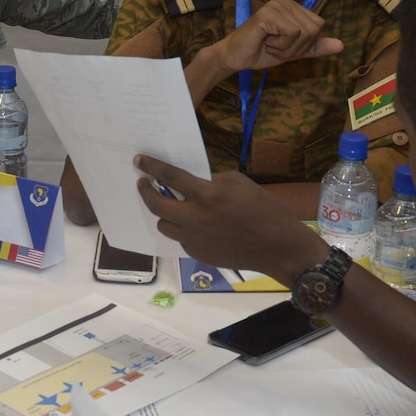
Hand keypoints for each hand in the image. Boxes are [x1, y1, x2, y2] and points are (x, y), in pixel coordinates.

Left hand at [134, 156, 322, 280]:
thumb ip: (211, 182)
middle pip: (156, 205)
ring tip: (170, 206)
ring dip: (164, 213)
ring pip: (164, 225)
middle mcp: (195, 219)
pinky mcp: (197, 254)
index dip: (152, 167)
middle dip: (146, 192)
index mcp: (207, 195)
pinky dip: (183, 229)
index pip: (170, 177)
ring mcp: (194, 240)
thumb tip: (192, 184)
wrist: (277, 247)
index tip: (139, 161)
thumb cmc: (263, 209)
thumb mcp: (239, 183)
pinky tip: (196, 225)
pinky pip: (181, 239)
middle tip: (143, 184)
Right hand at [207, 0, 343, 75]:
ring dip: (287, 48)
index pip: (318, 25)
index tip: (284, 46)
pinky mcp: (268, 14)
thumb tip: (341, 45)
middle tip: (276, 46)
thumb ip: (315, 47)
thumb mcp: (294, 51)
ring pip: (304, 33)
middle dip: (297, 47)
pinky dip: (281, 46)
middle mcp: (285, 0)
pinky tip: (265, 42)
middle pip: (313, 29)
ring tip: (270, 44)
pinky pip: (291, 34)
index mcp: (292, 5)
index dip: (305, 44)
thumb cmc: (262, 51)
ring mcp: (276, 5)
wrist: (236, 58)